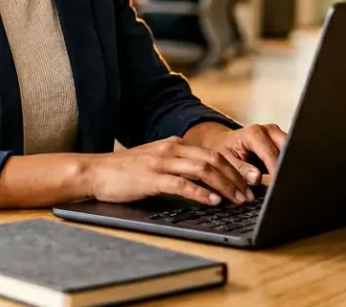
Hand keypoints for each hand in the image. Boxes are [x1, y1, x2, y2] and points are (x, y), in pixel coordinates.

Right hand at [82, 136, 252, 206]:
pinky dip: (201, 193)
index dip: (234, 168)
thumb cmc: (125, 172)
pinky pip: (182, 184)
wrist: (95, 171)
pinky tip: (213, 201)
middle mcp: (171, 149)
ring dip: (224, 186)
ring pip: (203, 170)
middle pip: (213, 160)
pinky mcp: (151, 178)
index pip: (213, 153)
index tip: (249, 182)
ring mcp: (161, 162)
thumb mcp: (155, 162)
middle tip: (250, 194)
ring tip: (238, 199)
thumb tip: (205, 181)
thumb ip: (177, 166)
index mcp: (175, 144)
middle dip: (236, 178)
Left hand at [188, 123, 287, 184]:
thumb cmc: (224, 151)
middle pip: (287, 149)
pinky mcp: (282, 142)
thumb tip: (257, 178)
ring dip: (289, 166)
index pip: (271, 154)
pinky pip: (290, 154)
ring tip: (286, 183)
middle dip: (287, 167)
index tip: (279, 186)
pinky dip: (288, 165)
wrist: (223, 143)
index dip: (276, 171)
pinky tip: (285, 177)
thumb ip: (241, 170)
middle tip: (285, 186)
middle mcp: (268, 130)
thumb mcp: (226, 161)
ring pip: (292, 151)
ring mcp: (277, 135)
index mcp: (254, 133)